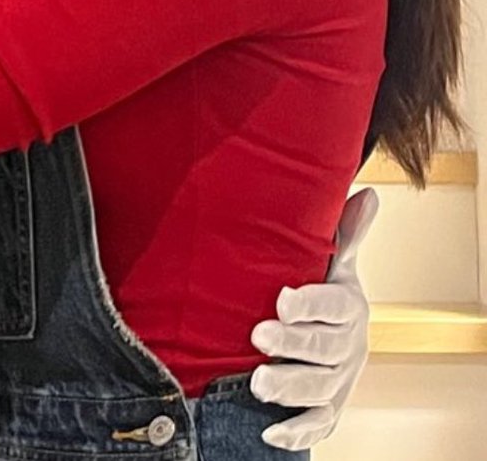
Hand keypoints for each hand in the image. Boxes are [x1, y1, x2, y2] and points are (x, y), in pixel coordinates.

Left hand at [250, 187, 378, 450]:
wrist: (327, 329)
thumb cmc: (320, 288)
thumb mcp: (333, 261)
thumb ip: (346, 232)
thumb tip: (369, 193)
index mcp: (349, 306)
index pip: (334, 306)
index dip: (310, 304)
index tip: (281, 298)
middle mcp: (350, 346)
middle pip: (325, 350)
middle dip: (293, 345)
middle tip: (257, 337)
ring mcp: (340, 380)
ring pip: (320, 389)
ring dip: (290, 388)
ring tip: (257, 382)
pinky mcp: (328, 406)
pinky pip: (319, 424)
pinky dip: (298, 431)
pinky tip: (271, 431)